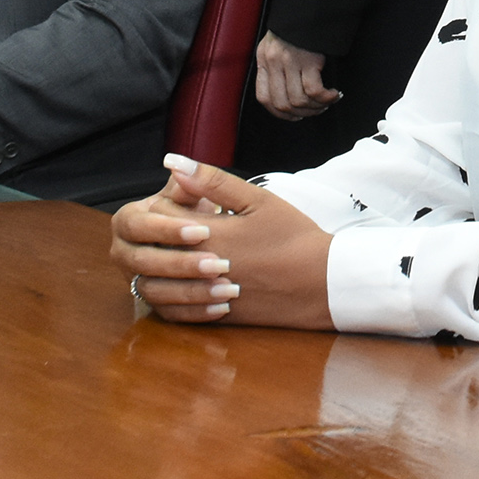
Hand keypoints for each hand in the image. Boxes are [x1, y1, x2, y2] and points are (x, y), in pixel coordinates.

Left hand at [110, 156, 333, 329]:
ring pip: (159, 285)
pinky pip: (178, 311)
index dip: (164, 203)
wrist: (323, 282)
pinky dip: (173, 296)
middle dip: (158, 234)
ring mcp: (207, 296)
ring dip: (161, 267)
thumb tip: (172, 162)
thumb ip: (212, 181)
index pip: (159, 216)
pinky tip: (186, 283)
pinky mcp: (217, 316)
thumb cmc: (294, 236)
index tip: (179, 199)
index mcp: (208, 235)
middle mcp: (200, 268)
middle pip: (155, 249)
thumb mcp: (258, 200)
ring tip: (177, 253)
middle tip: (177, 224)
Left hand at [252, 32, 338, 119]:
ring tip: (326, 102)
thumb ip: (276, 66)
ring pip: (299, 100)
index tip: (293, 115)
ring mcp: (290, 61)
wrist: (309, 5)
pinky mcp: (308, 60)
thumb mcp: (276, 44)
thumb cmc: (296, 26)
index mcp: (263, 59)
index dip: (279, 113)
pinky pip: (314, 90)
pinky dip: (325, 97)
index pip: (263, 97)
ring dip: (315, 107)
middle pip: (282, 103)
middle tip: (314, 110)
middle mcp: (273, 62)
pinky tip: (333, 94)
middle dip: (301, 113)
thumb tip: (287, 92)